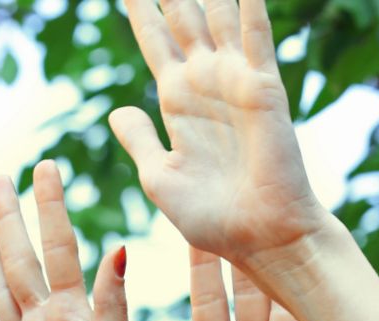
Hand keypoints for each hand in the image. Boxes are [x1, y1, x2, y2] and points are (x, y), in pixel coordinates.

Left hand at [109, 0, 328, 266]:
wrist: (258, 238)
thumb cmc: (211, 216)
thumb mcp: (159, 176)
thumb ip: (139, 139)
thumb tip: (116, 111)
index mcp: (177, 102)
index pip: (154, 43)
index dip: (140, 12)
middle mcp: (206, 83)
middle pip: (183, 19)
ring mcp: (235, 81)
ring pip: (217, 17)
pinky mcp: (263, 88)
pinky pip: (255, 37)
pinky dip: (249, 7)